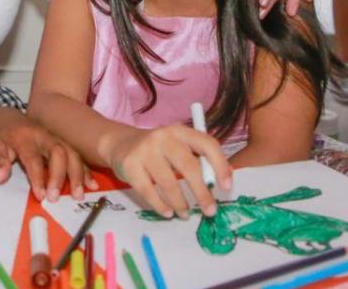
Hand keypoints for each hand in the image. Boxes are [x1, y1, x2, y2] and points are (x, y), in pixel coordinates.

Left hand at [0, 106, 96, 202]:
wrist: (8, 117)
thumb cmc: (1, 134)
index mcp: (25, 137)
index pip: (33, 158)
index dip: (38, 177)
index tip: (40, 196)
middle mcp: (43, 136)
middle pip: (58, 152)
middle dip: (60, 176)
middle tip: (56, 197)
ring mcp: (55, 138)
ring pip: (71, 153)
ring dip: (77, 174)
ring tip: (79, 195)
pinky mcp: (62, 142)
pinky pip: (77, 155)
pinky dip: (85, 170)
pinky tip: (91, 184)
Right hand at [102, 125, 231, 219]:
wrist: (120, 143)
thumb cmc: (158, 150)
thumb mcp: (179, 147)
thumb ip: (200, 159)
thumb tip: (226, 178)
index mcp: (181, 131)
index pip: (207, 145)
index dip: (220, 166)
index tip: (227, 188)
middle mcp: (163, 137)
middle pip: (189, 167)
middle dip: (202, 193)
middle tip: (210, 211)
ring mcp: (144, 150)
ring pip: (168, 183)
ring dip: (180, 203)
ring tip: (185, 214)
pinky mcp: (129, 165)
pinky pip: (148, 191)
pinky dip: (160, 206)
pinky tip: (167, 213)